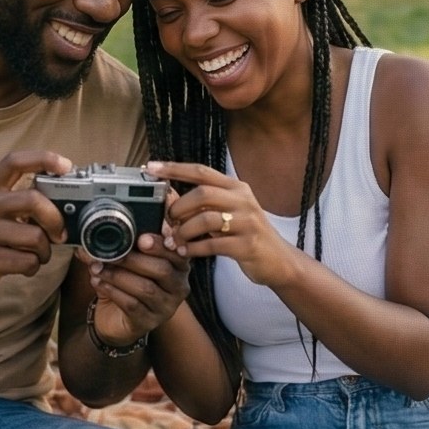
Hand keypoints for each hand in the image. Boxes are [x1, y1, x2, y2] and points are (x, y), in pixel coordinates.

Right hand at [0, 150, 73, 305]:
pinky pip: (28, 261)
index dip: (44, 158)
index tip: (66, 166)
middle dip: (56, 219)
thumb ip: (16, 202)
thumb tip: (60, 203)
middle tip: (59, 233)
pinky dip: (34, 267)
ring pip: (35, 236)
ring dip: (45, 251)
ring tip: (37, 255)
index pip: (15, 161)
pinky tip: (25, 267)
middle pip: (34, 200)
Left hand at [78, 230, 189, 346]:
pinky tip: (99, 282)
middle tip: (111, 254)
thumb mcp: (125, 261)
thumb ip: (116, 247)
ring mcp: (165, 307)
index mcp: (178, 266)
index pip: (175, 253)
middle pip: (162, 270)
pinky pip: (132, 305)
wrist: (115, 317)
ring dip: (118, 276)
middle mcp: (178, 287)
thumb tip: (89, 242)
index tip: (141, 239)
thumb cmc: (126, 283)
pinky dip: (113, 291)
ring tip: (97, 268)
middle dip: (133, 259)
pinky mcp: (148, 322)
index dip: (159, 245)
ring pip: (146, 288)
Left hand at [146, 160, 292, 286]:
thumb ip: (202, 204)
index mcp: (236, 188)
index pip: (201, 171)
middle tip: (168, 222)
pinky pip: (213, 244)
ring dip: (184, 231)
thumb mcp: (227, 213)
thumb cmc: (245, 234)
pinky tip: (186, 252)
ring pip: (206, 219)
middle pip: (202, 193)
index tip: (150, 167)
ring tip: (174, 241)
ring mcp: (247, 222)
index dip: (174, 168)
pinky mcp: (247, 245)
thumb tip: (168, 196)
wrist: (279, 261)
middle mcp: (243, 200)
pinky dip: (194, 249)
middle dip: (179, 207)